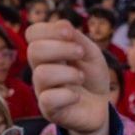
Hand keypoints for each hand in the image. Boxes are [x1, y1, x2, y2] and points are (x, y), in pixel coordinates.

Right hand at [28, 20, 110, 134]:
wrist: (101, 107)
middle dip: (61, 48)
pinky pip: (48, 99)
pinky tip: (77, 96)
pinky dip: (67, 95)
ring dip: (68, 73)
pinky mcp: (49, 110)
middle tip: (81, 53)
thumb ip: (77, 38)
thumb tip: (63, 25)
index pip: (33, 33)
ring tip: (81, 77)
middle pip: (34, 51)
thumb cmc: (92, 77)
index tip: (70, 33)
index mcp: (48, 52)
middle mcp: (40, 68)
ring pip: (42, 74)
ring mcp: (42, 90)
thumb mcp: (90, 53)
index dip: (49, 29)